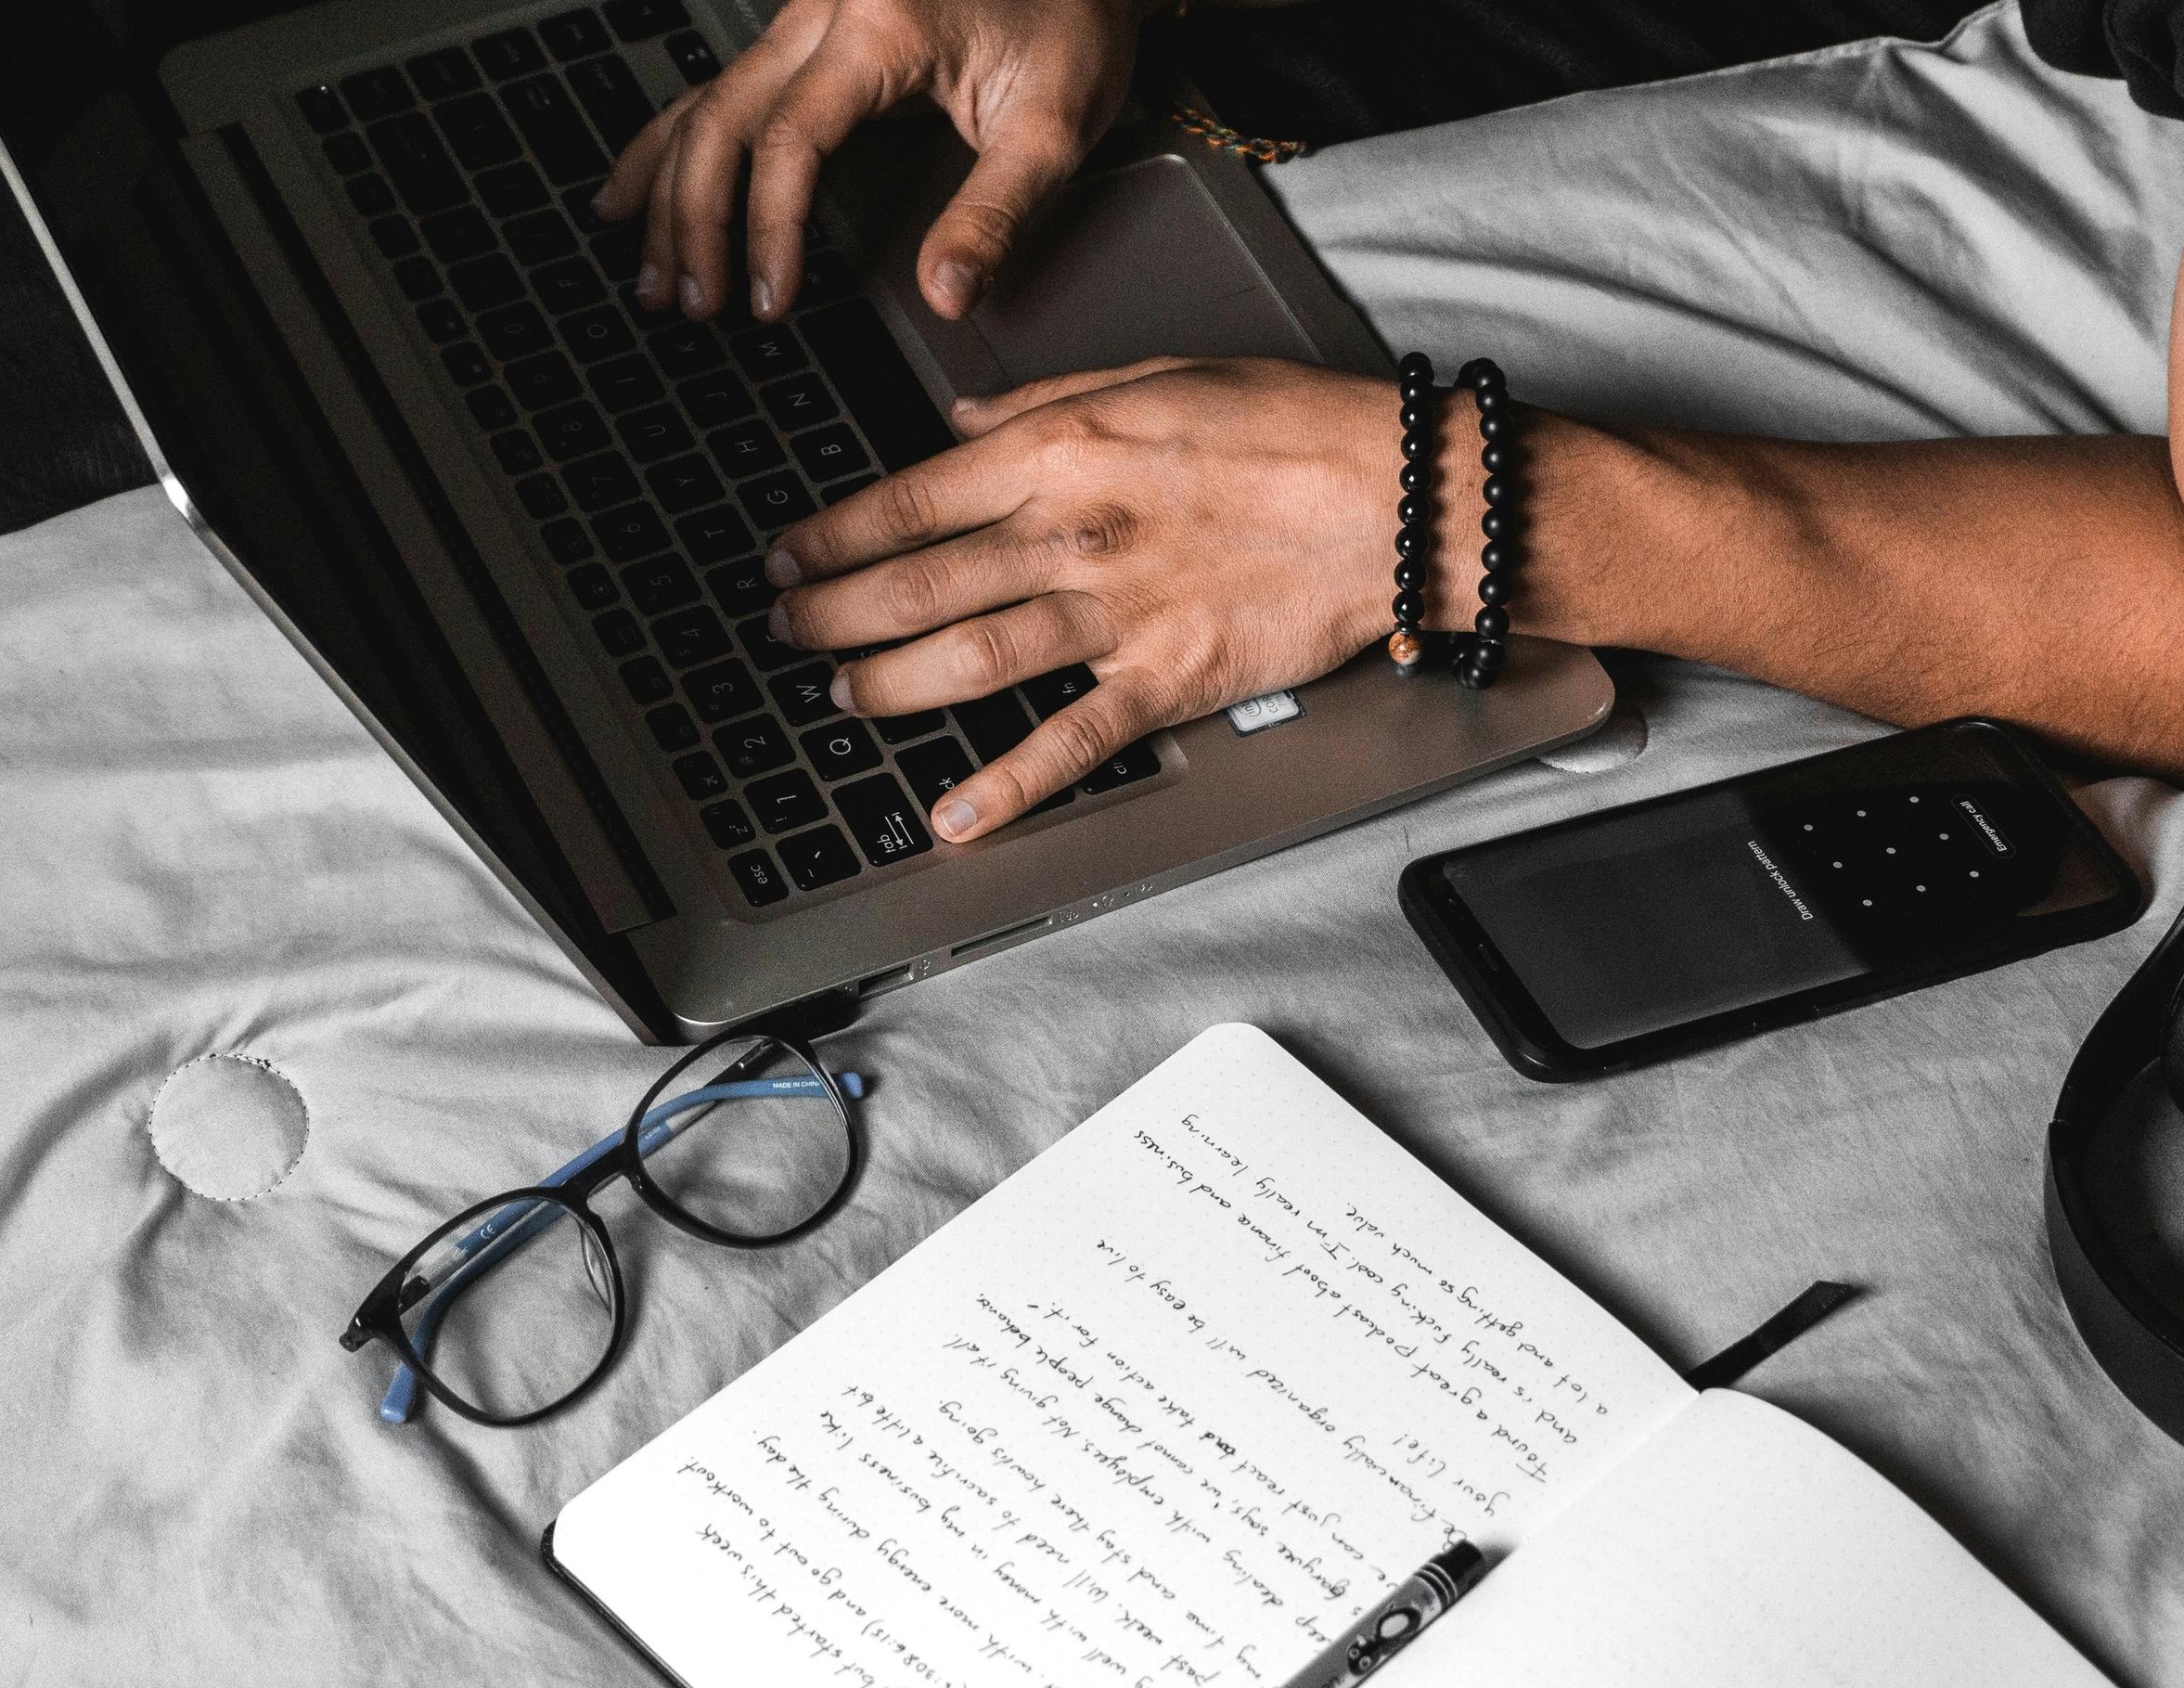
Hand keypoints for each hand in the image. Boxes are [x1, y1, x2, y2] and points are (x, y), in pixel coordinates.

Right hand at [595, 0, 1150, 325]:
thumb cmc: (1071, 20)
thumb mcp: (1056, 122)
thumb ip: (997, 211)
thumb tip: (947, 294)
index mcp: (881, 25)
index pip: (790, 139)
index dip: (770, 227)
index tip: (770, 300)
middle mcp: (828, 7)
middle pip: (723, 117)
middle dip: (694, 219)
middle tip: (692, 303)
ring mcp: (809, 13)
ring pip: (705, 100)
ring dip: (667, 190)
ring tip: (652, 274)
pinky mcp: (808, 29)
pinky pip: (719, 85)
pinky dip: (671, 143)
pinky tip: (635, 190)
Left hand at [767, 357, 1433, 840]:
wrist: (1401, 495)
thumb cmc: (1295, 426)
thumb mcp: (1156, 375)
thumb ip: (1048, 404)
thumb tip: (962, 422)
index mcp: (1063, 449)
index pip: (911, 499)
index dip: (831, 533)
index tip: (787, 554)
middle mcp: (1074, 531)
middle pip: (916, 580)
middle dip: (830, 610)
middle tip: (782, 629)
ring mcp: (1118, 611)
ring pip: (968, 655)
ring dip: (887, 683)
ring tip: (838, 697)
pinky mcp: (1169, 678)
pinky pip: (1072, 740)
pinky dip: (1007, 786)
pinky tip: (952, 816)